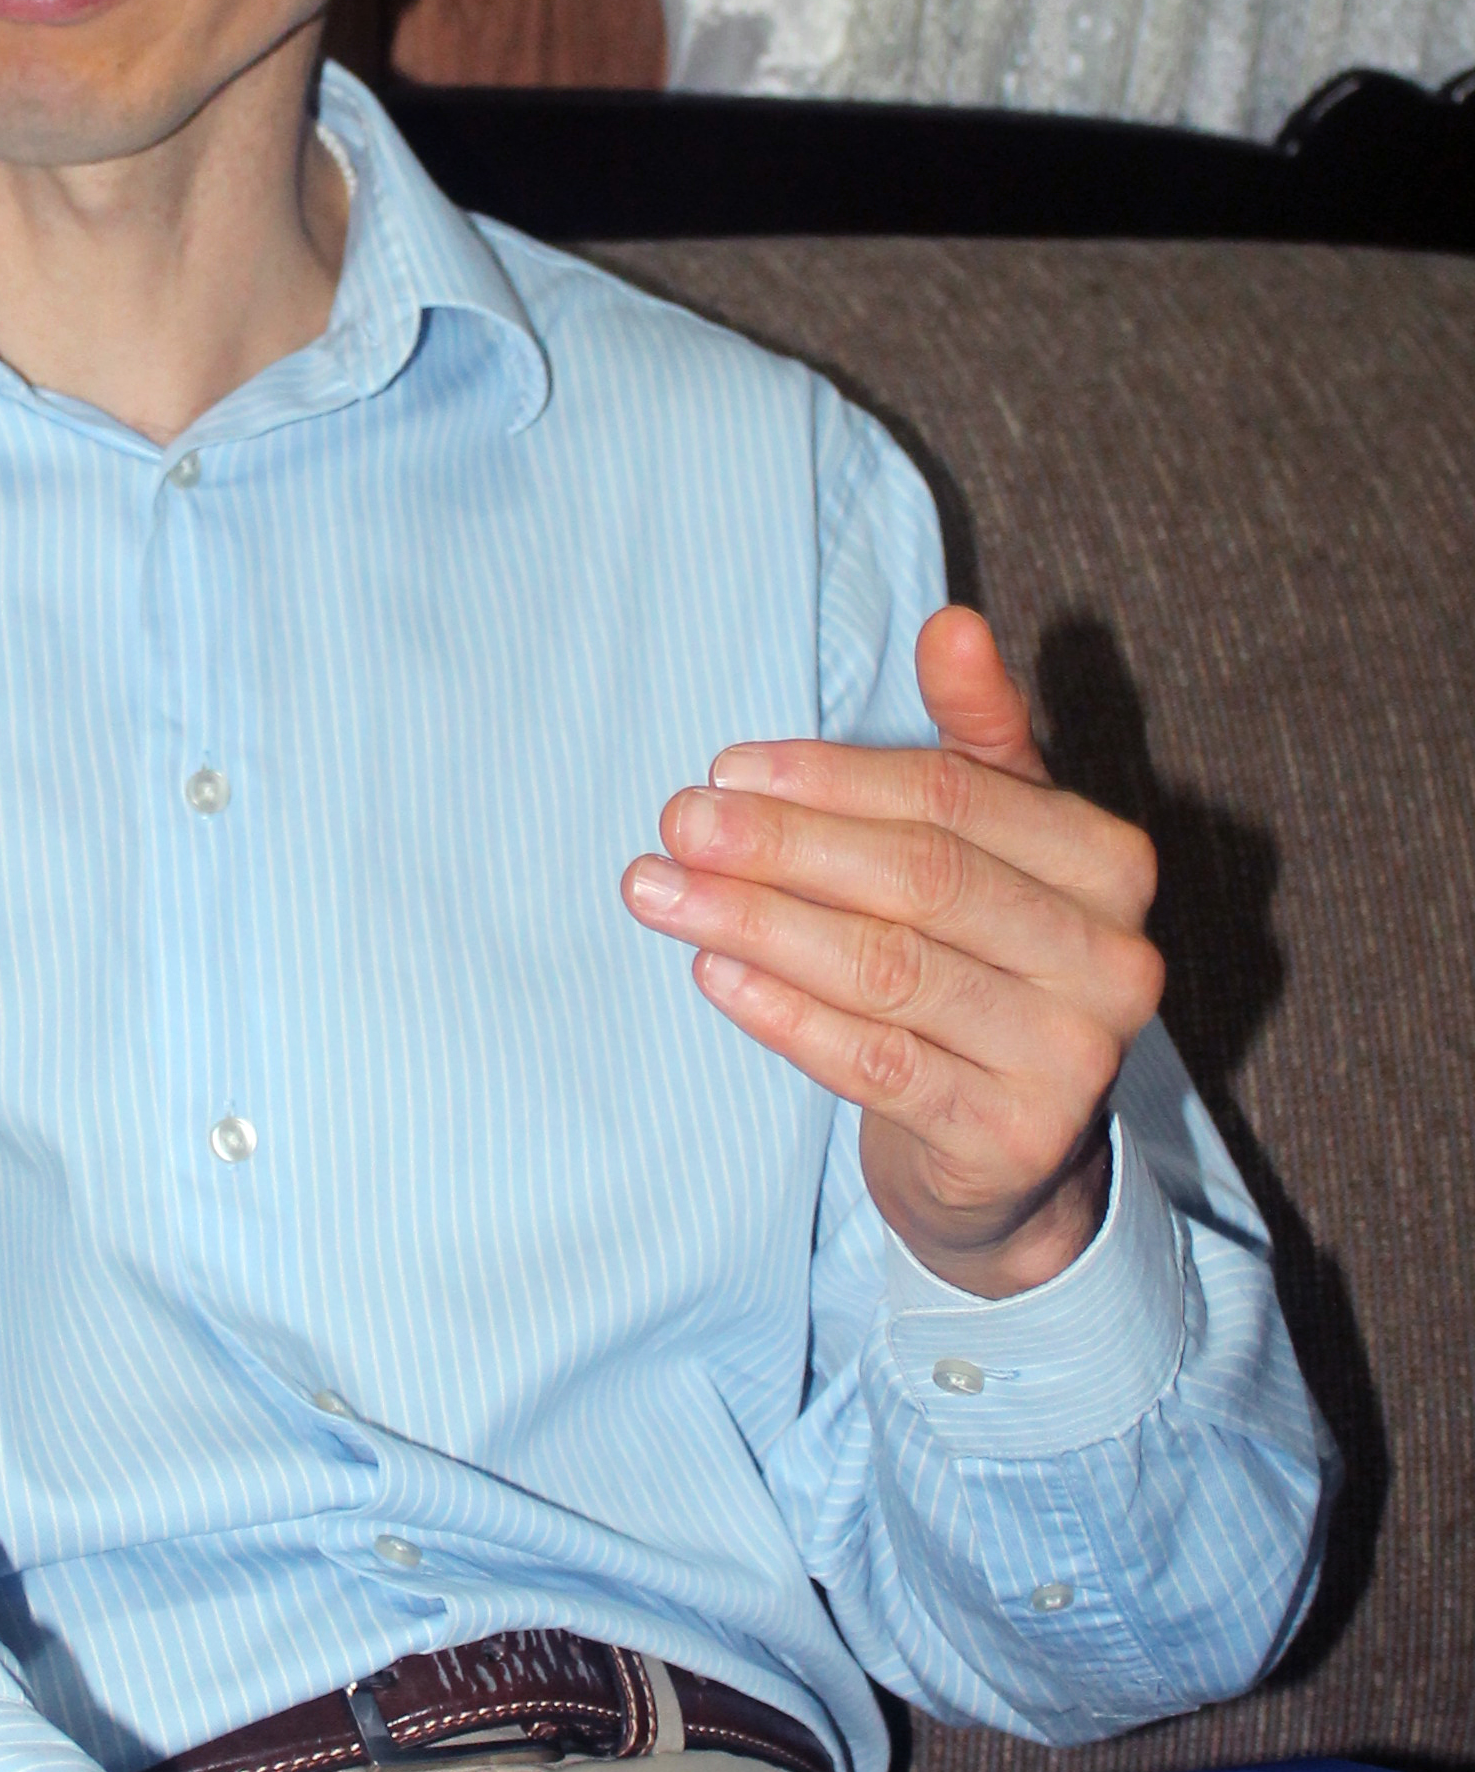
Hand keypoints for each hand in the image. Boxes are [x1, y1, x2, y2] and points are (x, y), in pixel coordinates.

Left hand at [621, 605, 1162, 1295]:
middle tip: (677, 824)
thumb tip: (953, 622)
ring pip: (889, 971)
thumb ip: (979, 735)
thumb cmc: (985, 961)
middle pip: (922, 880)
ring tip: (658, 891)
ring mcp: (1070, 1057)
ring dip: (758, 924)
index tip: (726, 767)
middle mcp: (1114, 959)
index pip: (959, 798)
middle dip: (782, 846)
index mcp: (1113, 864)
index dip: (833, 779)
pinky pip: (877, 1064)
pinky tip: (711, 972)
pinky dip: (784, 1015)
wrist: (1006, 1149)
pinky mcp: (1008, 1139)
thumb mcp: (999, 840)